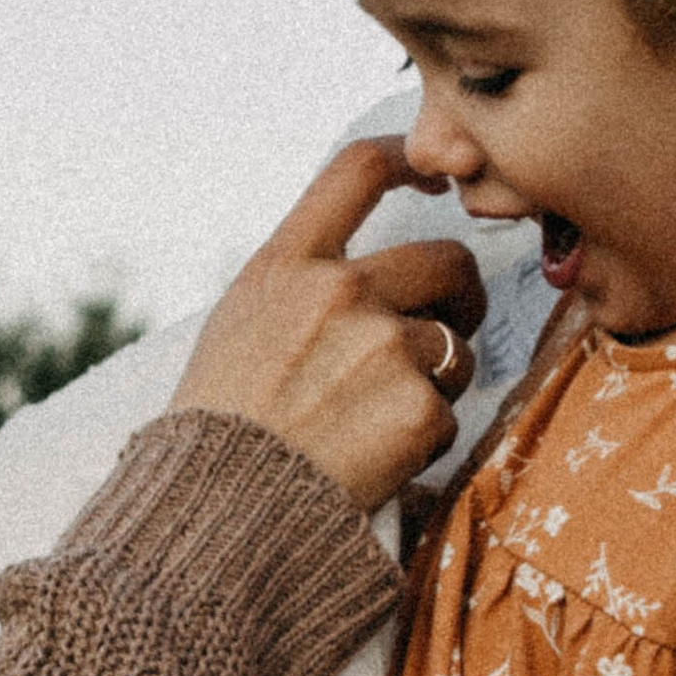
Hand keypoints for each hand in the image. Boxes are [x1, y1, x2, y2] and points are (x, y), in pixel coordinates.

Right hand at [172, 137, 484, 510]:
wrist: (214, 514)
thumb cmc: (221, 429)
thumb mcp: (240, 325)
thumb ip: (300, 283)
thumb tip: (363, 264)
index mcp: (287, 264)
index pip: (359, 171)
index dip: (409, 161)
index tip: (434, 178)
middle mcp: (339, 292)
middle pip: (447, 261)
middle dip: (461, 296)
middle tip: (451, 327)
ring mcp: (382, 347)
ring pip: (455, 346)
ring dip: (438, 381)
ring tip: (379, 419)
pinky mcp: (416, 408)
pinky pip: (448, 414)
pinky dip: (424, 439)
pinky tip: (376, 459)